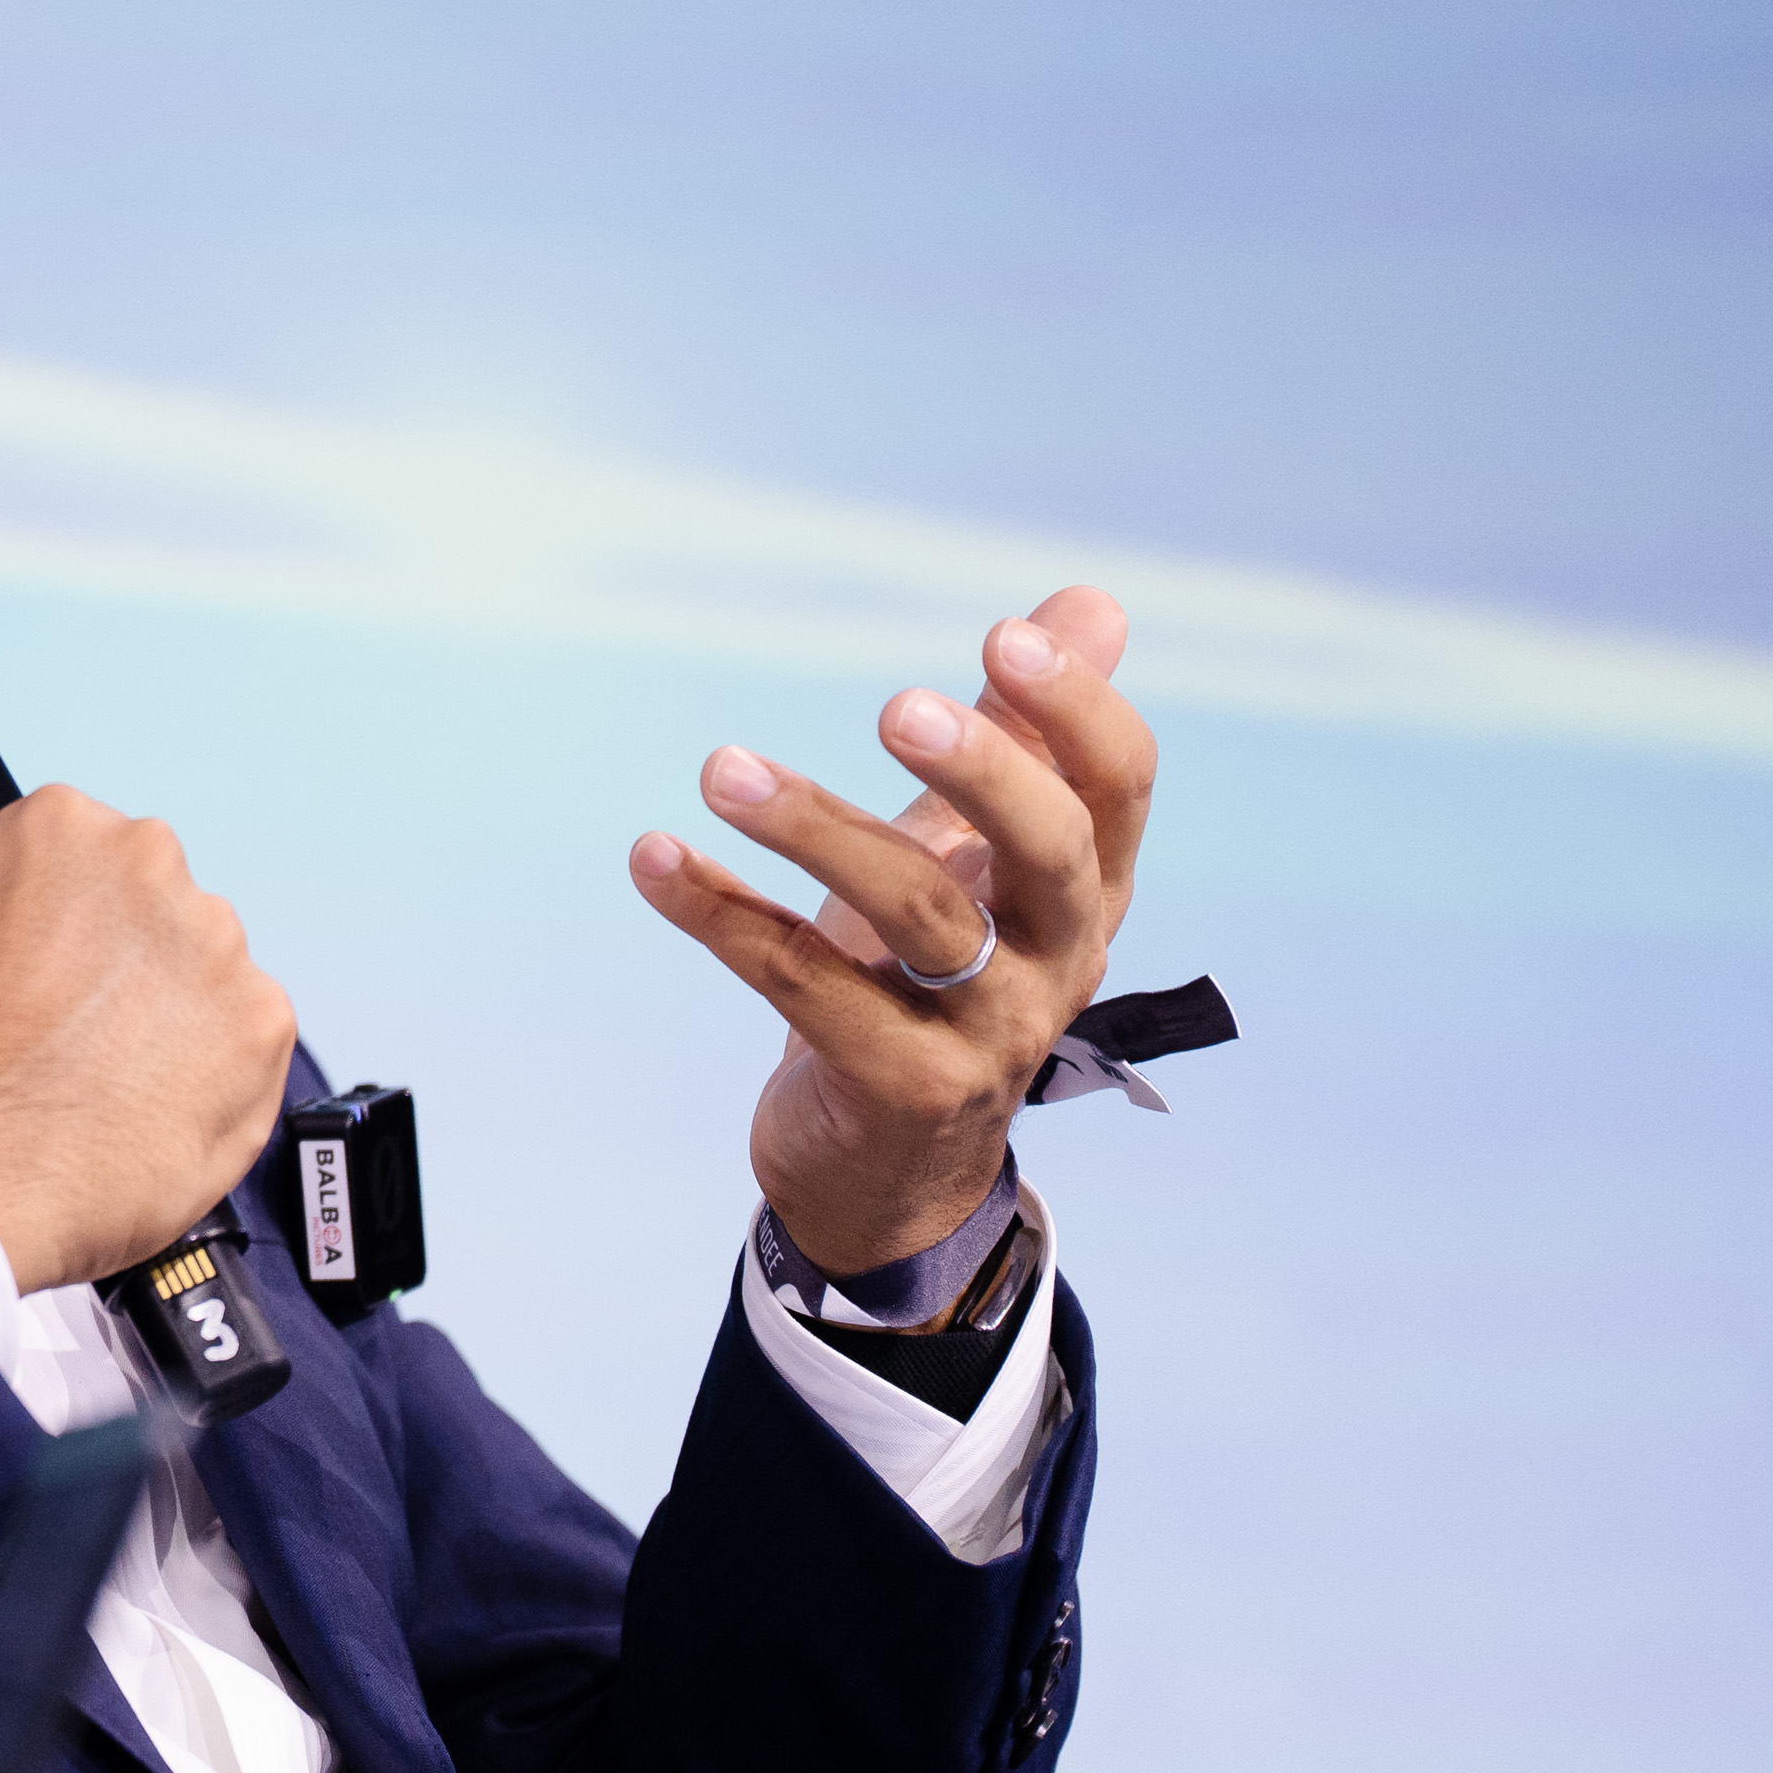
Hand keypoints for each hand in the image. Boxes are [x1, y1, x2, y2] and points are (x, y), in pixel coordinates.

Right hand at [0, 680, 298, 1291]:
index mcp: (63, 825)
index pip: (68, 867)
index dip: (26, 933)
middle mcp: (156, 871)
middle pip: (135, 917)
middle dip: (94, 969)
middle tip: (29, 1039)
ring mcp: (219, 954)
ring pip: (189, 978)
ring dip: (150, 1019)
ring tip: (75, 1080)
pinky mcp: (261, 1036)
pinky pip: (242, 1044)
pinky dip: (199, 1075)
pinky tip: (127, 1105)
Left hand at [628, 587, 1158, 1277]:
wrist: (889, 1169)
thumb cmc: (934, 981)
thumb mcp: (978, 856)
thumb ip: (1023, 737)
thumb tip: (1091, 603)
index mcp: (1084, 891)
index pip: (1119, 789)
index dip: (1078, 711)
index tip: (1003, 634)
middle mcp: (1058, 961)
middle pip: (1051, 854)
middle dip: (982, 772)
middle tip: (894, 703)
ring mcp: (986, 1034)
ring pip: (919, 918)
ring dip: (815, 830)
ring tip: (719, 767)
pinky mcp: (900, 1088)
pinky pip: (807, 990)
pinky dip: (725, 917)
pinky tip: (653, 856)